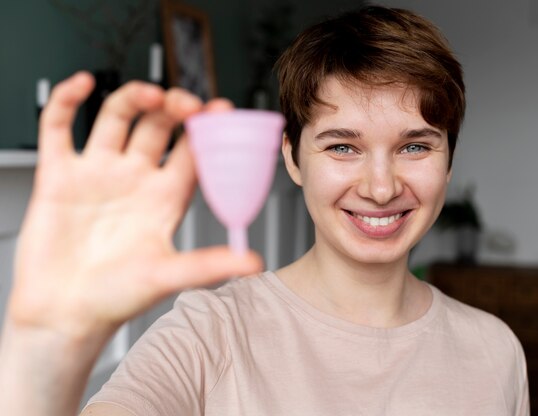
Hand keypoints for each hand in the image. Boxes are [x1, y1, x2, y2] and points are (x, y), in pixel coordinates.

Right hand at [8, 72, 262, 341]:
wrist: (64, 315)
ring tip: (149, 95)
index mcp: (165, 198)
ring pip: (116, 118)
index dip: (208, 129)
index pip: (193, 151)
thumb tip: (254, 262)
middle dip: (174, 109)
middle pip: (159, 127)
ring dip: (132, 99)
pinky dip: (66, 101)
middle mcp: (135, 179)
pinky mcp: (58, 175)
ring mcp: (98, 173)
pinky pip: (59, 128)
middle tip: (186, 104)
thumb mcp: (167, 276)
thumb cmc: (115, 299)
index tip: (223, 109)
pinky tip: (83, 84)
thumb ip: (208, 264)